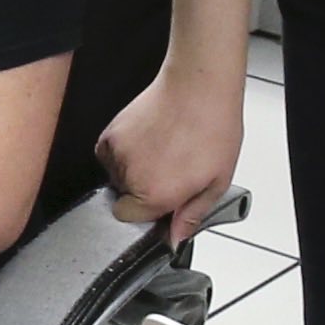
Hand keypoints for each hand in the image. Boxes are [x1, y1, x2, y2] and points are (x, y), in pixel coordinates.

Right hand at [97, 65, 244, 239]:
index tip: (164, 199)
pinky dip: (123, 152)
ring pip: (116, 175)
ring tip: (162, 149)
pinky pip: (108, 154)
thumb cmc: (214, 128)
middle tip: (171, 168)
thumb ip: (191, 215)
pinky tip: (148, 140)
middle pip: (124, 197)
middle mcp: (131, 177)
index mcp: (156, 195)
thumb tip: (175, 239)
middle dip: (143, 189)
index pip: (130, 219)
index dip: (148, 211)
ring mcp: (118, 154)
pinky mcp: (111, 133)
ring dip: (133, 169)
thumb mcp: (217, 181)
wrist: (199, 86)